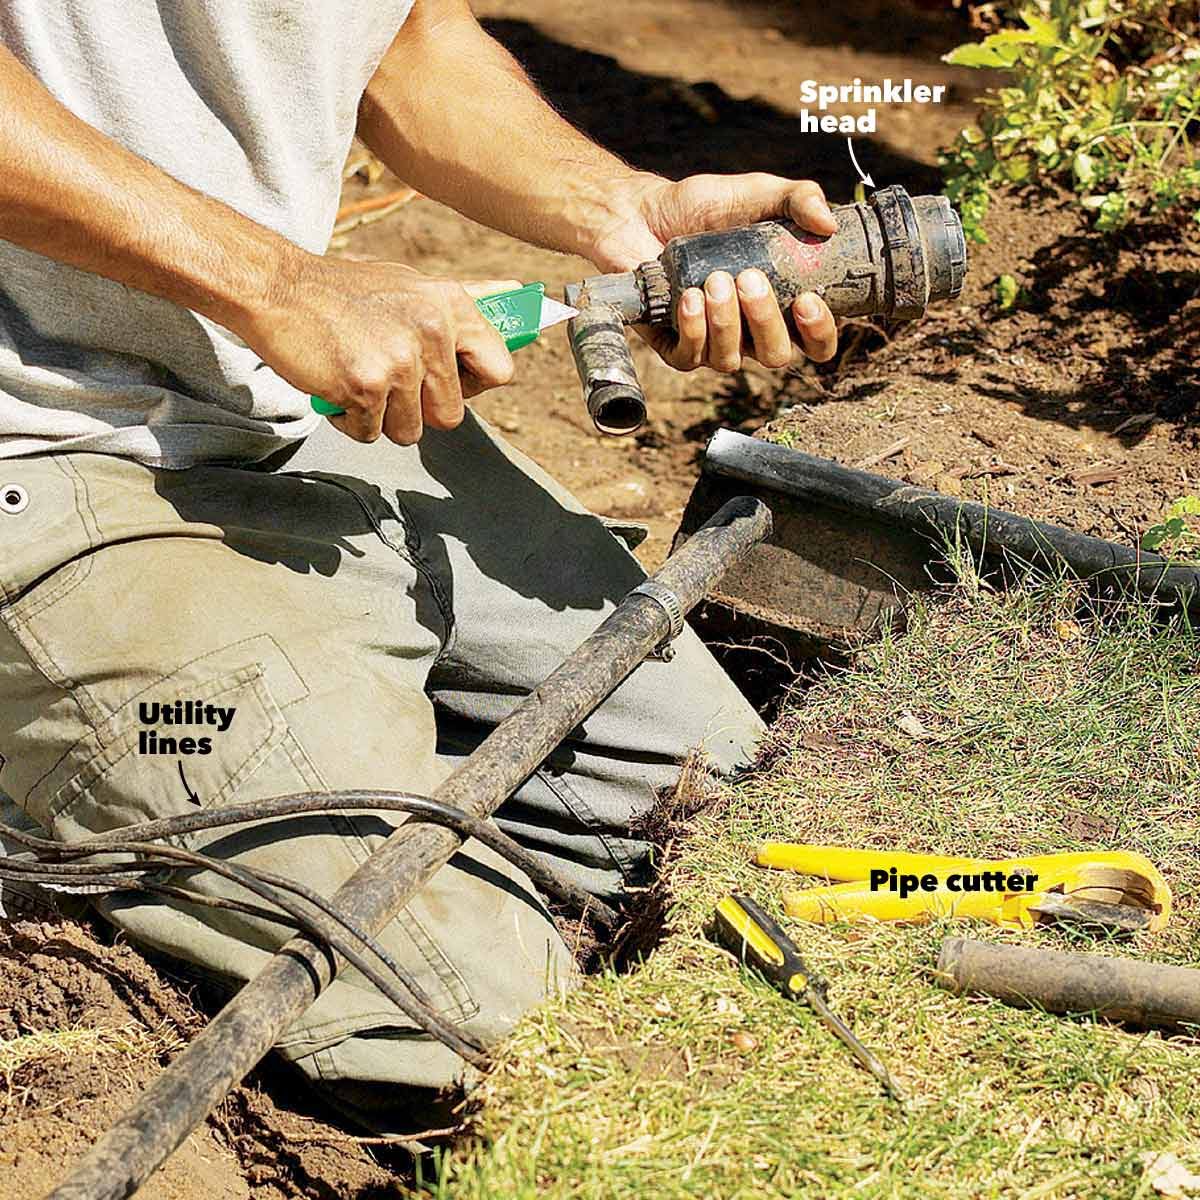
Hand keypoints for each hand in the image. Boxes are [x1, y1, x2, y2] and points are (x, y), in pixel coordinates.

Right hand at [244, 252, 516, 443]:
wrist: (275, 287)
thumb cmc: (343, 292)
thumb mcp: (411, 285)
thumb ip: (462, 302)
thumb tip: (518, 295)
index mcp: (451, 306)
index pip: (500, 370)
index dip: (474, 387)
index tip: (448, 382)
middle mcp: (432, 331)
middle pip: (450, 414)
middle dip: (418, 410)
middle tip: (386, 379)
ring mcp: (400, 360)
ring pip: (410, 431)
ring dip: (381, 417)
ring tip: (357, 376)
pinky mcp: (366, 385)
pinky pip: (371, 433)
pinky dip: (349, 421)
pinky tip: (335, 384)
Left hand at [587, 172, 839, 370]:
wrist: (640, 212)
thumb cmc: (702, 206)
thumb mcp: (757, 192)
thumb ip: (798, 198)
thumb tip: (828, 224)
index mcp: (780, 304)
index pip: (814, 341)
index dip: (819, 333)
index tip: (808, 301)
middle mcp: (749, 332)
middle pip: (776, 355)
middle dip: (766, 322)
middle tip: (750, 279)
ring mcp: (712, 342)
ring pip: (731, 360)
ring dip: (726, 321)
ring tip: (713, 280)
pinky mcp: (674, 345)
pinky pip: (690, 358)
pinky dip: (693, 329)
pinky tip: (688, 298)